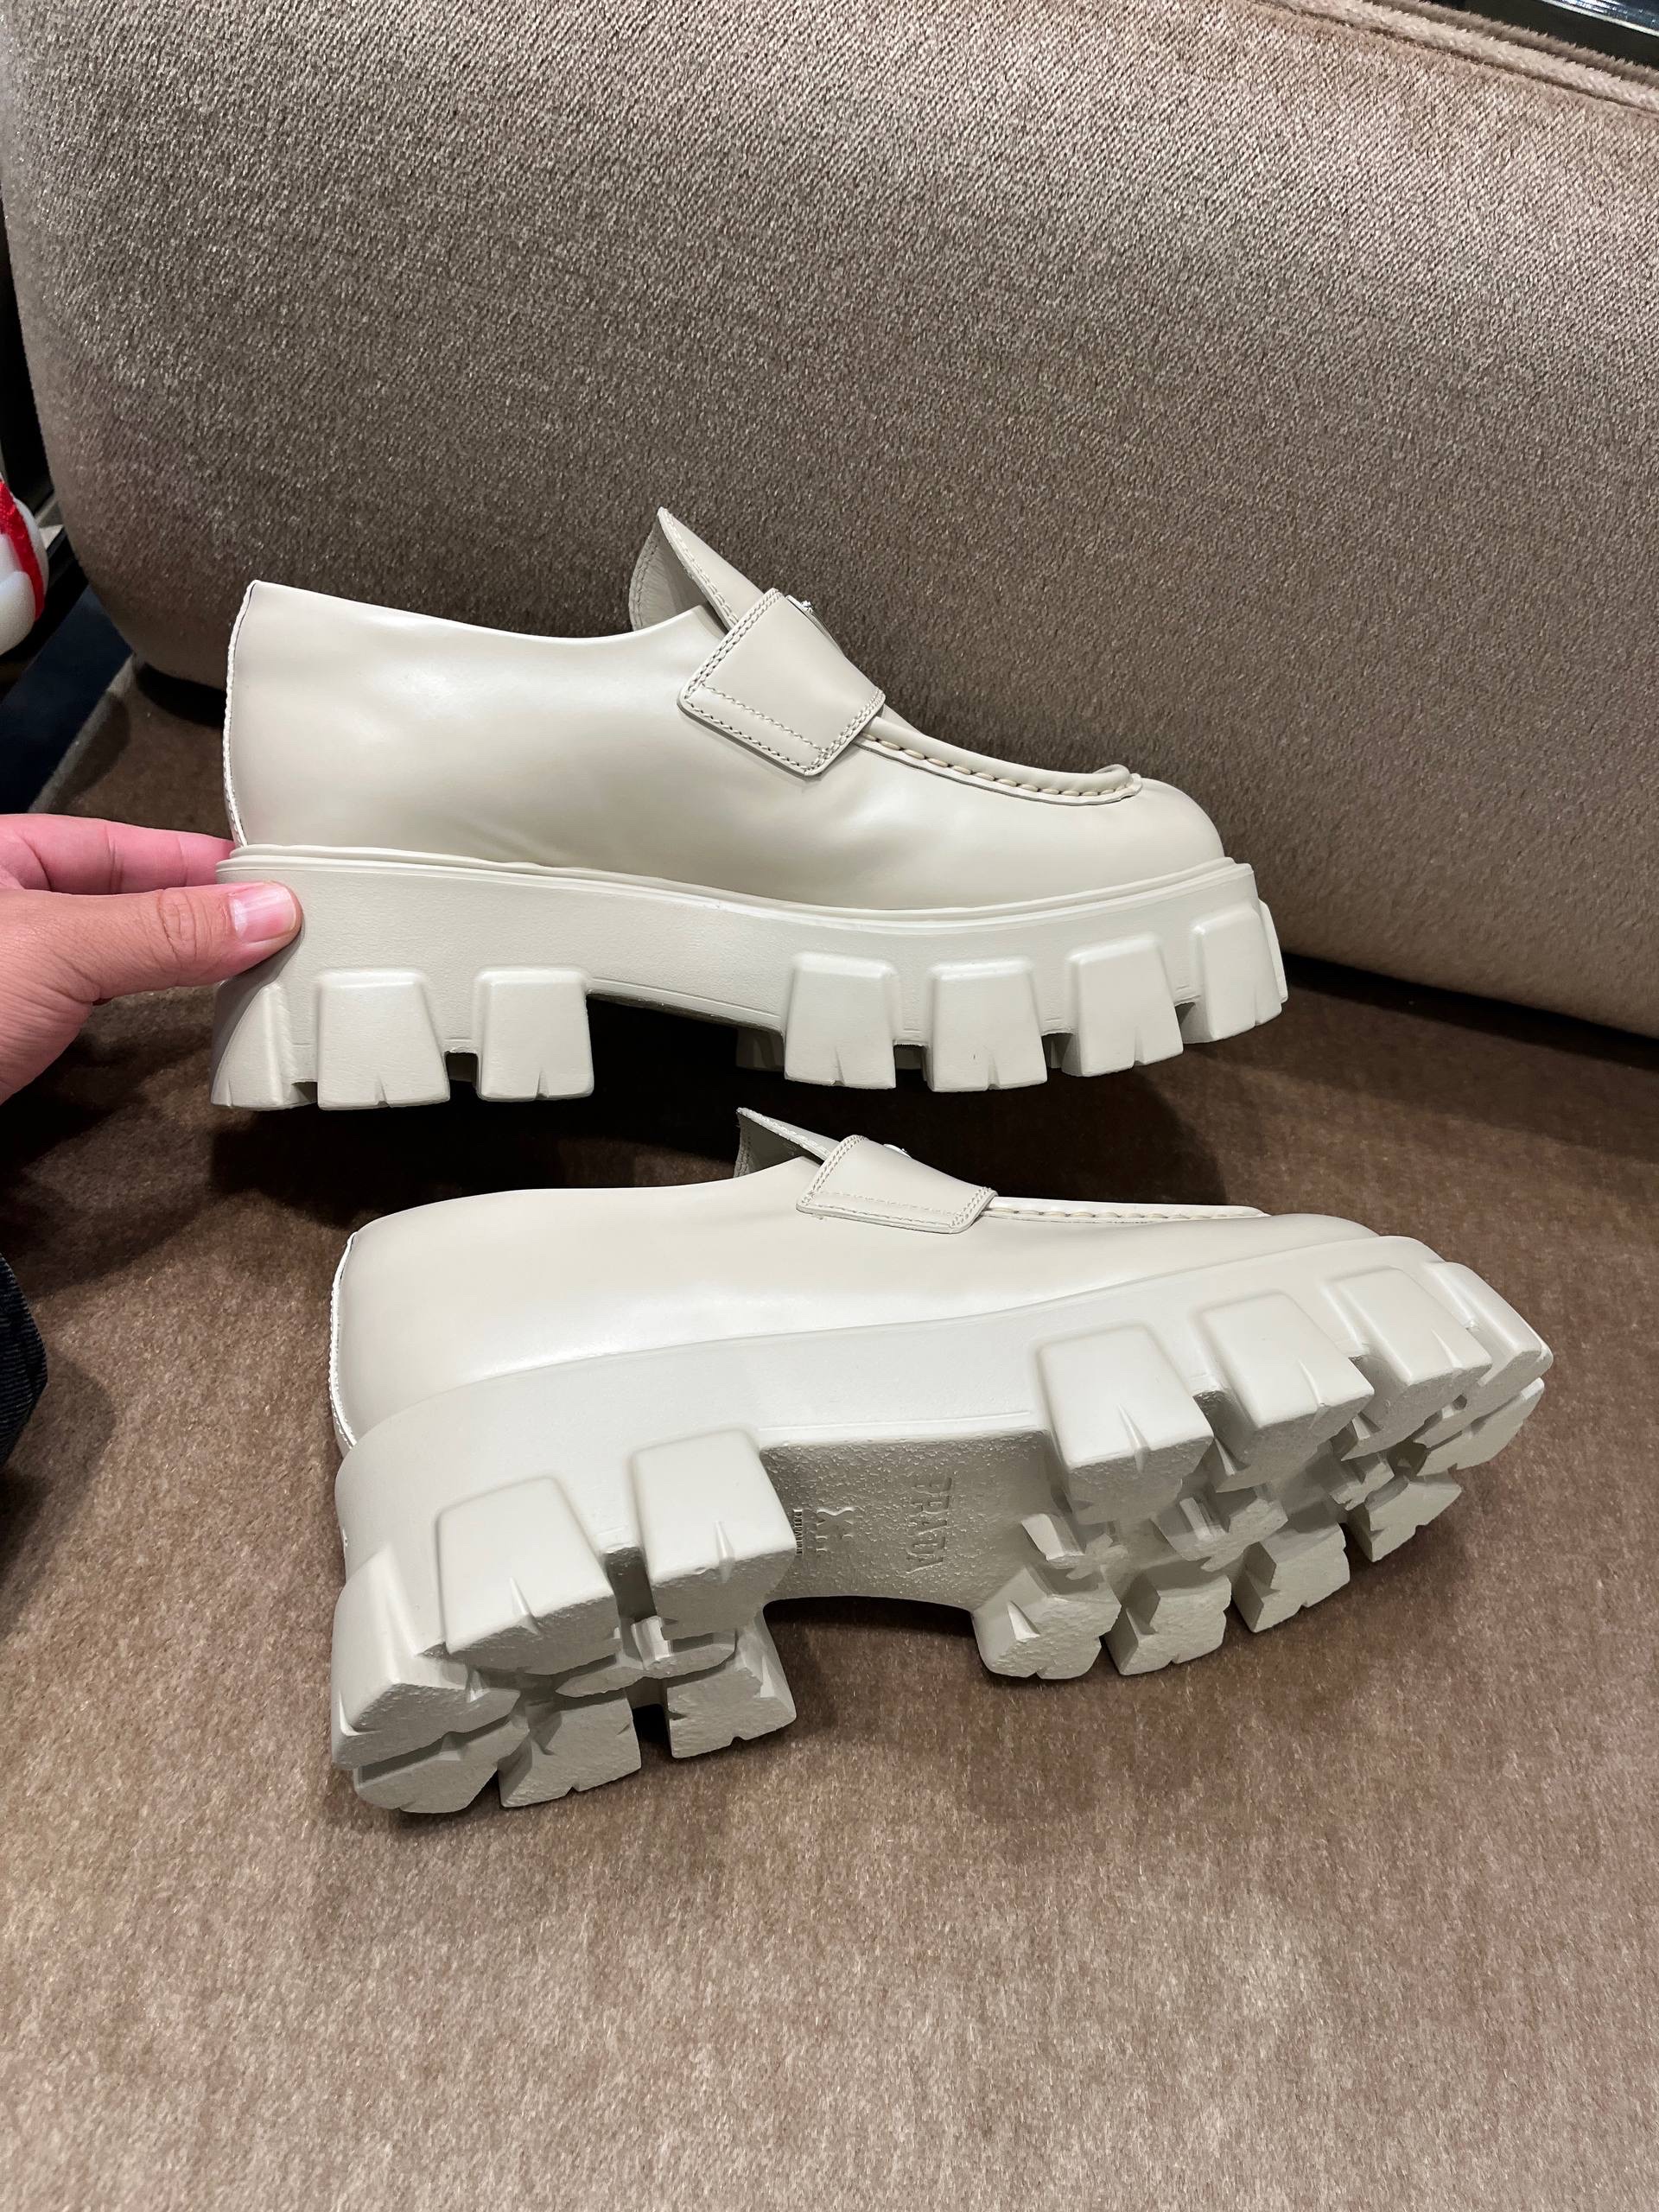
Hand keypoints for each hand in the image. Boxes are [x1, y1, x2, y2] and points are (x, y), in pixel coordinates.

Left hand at [0, 815, 299, 1100]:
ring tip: (244, 964)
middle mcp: (9, 910)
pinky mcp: (16, 1035)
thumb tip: (266, 912)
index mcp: (1, 855)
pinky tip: (177, 1006)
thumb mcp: (60, 950)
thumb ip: (163, 930)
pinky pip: (97, 1006)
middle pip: (123, 898)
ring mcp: (11, 976)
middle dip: (196, 912)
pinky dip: (145, 1005)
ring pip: (113, 953)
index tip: (264, 877)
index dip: (193, 858)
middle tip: (271, 926)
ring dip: (176, 961)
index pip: (116, 843)